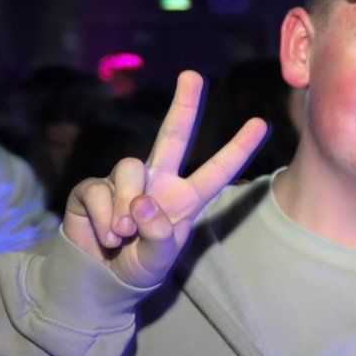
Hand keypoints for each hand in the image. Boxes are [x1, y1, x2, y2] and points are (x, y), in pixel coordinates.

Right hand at [62, 71, 267, 289]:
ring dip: (126, 204)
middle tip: (193, 75)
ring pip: (130, 167)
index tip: (262, 123)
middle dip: (184, 105)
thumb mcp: (158, 260)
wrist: (98, 280)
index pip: (217, 171)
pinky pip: (99, 190)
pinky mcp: (93, 188)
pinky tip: (105, 237)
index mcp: (185, 199)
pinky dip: (104, 218)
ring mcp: (125, 182)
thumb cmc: (138, 267)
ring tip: (123, 235)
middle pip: (173, 136)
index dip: (238, 148)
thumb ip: (159, 236)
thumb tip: (144, 202)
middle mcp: (158, 182)